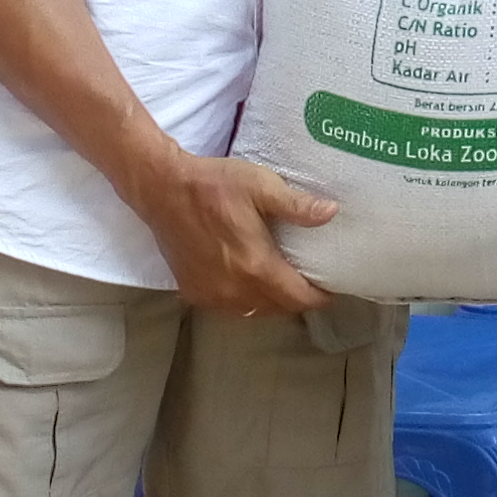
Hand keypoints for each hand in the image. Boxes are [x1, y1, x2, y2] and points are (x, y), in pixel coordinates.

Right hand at [127, 151, 334, 315]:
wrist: (162, 191)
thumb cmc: (214, 185)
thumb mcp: (261, 186)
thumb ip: (297, 205)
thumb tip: (332, 213)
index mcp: (256, 267)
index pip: (298, 299)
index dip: (320, 297)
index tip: (333, 287)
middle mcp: (234, 290)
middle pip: (279, 308)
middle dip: (298, 299)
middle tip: (311, 280)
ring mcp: (211, 295)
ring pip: (254, 311)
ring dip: (272, 301)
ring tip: (285, 281)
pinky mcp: (193, 292)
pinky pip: (230, 307)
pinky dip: (246, 299)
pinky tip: (250, 281)